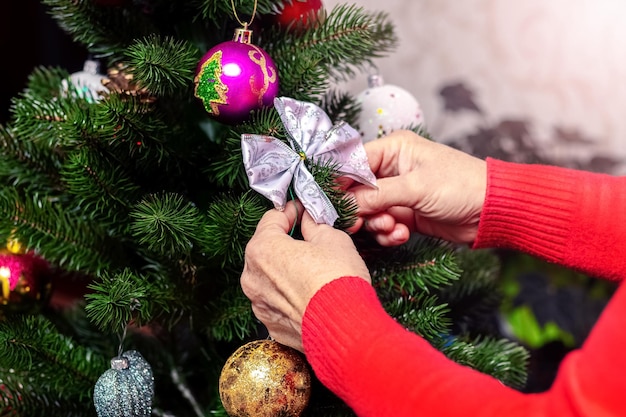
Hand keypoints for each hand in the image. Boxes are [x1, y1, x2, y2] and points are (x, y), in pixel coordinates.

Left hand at [241, 200, 370, 351]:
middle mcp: (253, 277)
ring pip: (270, 277)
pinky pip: (277, 301)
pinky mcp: (272, 324)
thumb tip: (310, 221)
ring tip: (314, 268)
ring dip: (287, 269)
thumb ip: (315, 225)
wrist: (347, 331)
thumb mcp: (333, 239)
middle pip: (267, 249)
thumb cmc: (339, 284)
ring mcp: (260, 304)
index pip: (271, 218)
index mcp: (263, 250)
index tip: (302, 210)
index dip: (290, 211)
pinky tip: (311, 292)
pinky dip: (290, 294)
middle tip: (310, 237)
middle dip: (286, 241)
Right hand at [348, 130, 486, 245]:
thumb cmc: (461, 186)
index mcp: (393, 149)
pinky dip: (389, 233)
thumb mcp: (416, 188)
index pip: (352, 163)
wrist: (492, 212)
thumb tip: (345, 202)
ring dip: (376, 225)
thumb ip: (377, 195)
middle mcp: (391, 169)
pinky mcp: (404, 214)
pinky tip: (402, 235)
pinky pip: (383, 225)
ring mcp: (397, 193)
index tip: (333, 205)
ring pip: (368, 212)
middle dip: (360, 210)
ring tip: (393, 228)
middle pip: (356, 191)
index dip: (340, 184)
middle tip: (360, 224)